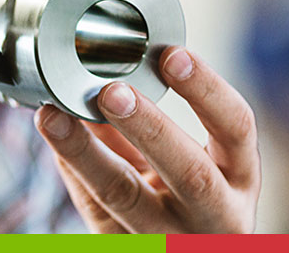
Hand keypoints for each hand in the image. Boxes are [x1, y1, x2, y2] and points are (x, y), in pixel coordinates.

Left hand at [34, 46, 259, 232]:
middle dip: (149, 128)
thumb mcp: (188, 161)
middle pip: (190, 174)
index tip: (171, 54)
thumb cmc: (185, 199)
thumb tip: (103, 69)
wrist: (186, 247)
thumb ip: (149, 123)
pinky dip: (67, 167)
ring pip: (124, 199)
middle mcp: (215, 215)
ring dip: (85, 153)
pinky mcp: (124, 248)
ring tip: (54, 116)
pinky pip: (90, 206)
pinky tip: (49, 134)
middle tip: (112, 91)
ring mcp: (169, 240)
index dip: (206, 90)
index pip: (236, 128)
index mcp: (239, 178)